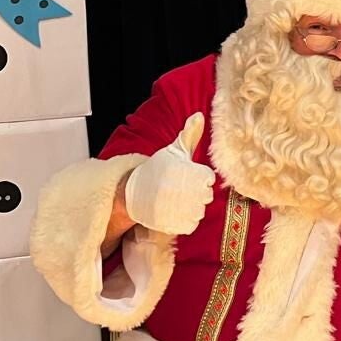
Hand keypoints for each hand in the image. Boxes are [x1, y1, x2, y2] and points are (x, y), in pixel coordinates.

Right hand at [122, 113, 215, 235]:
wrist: (131, 191)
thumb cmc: (156, 170)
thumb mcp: (174, 150)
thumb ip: (190, 134)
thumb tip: (199, 115)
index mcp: (194, 171)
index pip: (208, 178)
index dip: (198, 178)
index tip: (184, 176)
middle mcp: (192, 192)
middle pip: (206, 196)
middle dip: (195, 193)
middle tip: (177, 188)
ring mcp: (185, 210)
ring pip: (199, 211)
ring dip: (190, 207)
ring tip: (174, 200)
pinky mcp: (178, 225)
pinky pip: (191, 225)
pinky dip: (184, 220)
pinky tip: (173, 211)